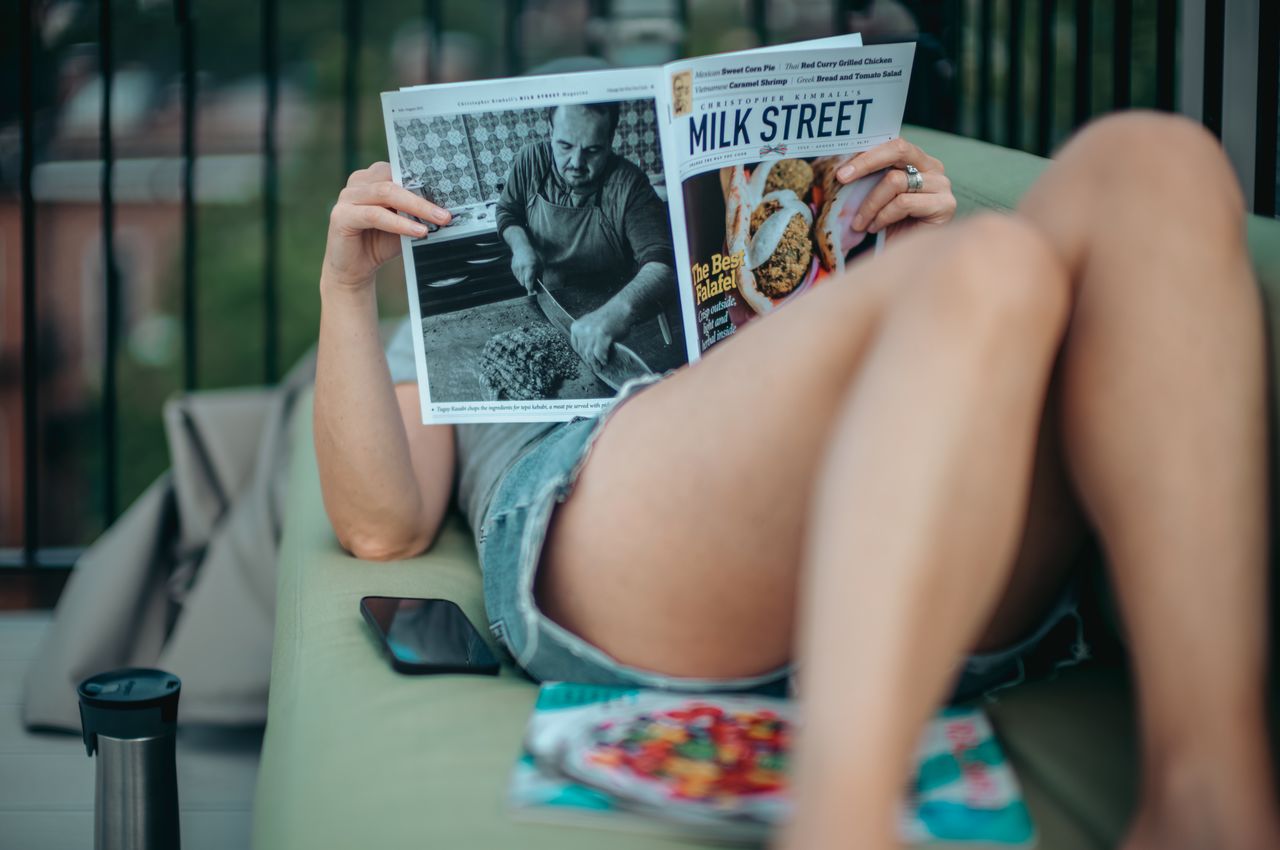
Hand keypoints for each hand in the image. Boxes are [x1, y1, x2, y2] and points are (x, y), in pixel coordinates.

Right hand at [323, 162, 450, 289]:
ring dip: (415, 208)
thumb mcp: (405, 224)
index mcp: (374, 177)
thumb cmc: (381, 243)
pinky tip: (417, 232)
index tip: (449, 194)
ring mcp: (347, 196)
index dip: (425, 181)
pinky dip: (399, 223)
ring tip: (437, 221)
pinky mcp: (340, 215)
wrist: (356, 270)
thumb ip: (418, 212)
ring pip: (386, 193)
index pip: (401, 170)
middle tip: (446, 213)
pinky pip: (375, 215)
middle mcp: (359, 181)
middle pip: (395, 180)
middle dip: (424, 196)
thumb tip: (447, 207)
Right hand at [511, 245, 541, 294]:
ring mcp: (516, 268)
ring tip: (528, 273)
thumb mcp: (540, 264)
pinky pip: (517, 276)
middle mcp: (522, 268)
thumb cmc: (533, 255)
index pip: (529, 282)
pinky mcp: (513, 268)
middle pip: (523, 283)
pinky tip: (523, 270)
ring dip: (524, 280)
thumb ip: (539, 275)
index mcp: (530, 267)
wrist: (521, 247)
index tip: (534, 292)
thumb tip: (540, 286)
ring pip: (520, 280)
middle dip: (528, 285)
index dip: (531, 289)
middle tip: (532, 284)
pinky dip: (520, 276)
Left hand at [569, 303, 628, 365]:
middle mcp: (581, 330)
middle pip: (582, 352)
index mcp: (576, 327)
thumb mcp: (590, 326)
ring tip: (599, 368)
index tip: (587, 361)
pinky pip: (599, 353)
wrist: (621, 309)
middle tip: (594, 368)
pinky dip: (602, 359)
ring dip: (595, 363)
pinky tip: (605, 361)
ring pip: (589, 355)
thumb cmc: (609, 318)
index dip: (582, 356)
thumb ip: (586, 337)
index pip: (575, 346)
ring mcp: (591, 333)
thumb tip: (587, 354)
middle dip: (589, 362)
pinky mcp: (602, 335)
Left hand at [834, 138, 955, 238]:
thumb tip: (842, 168)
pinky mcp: (945, 205)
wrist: (909, 260)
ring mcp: (942, 186)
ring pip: (896, 181)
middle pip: (899, 150)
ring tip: (860, 223)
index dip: (866, 154)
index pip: (893, 144)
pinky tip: (876, 228)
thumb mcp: (877, 199)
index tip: (841, 171)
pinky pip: (903, 203)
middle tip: (842, 179)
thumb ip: (869, 180)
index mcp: (918, 161)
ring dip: (870, 204)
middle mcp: (934, 168)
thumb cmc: (891, 229)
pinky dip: (883, 216)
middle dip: (866, 163)